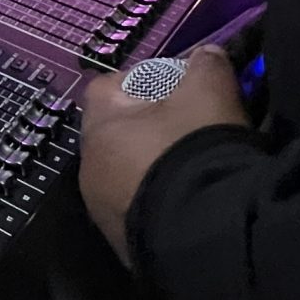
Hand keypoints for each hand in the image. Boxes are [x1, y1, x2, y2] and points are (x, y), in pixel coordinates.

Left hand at [79, 48, 249, 265]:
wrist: (200, 236)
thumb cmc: (193, 149)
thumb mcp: (210, 90)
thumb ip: (206, 64)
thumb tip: (207, 56)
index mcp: (99, 125)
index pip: (109, 86)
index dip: (146, 79)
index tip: (180, 86)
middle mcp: (89, 166)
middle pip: (119, 133)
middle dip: (153, 126)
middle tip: (193, 127)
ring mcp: (102, 210)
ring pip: (129, 173)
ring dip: (157, 166)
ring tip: (198, 168)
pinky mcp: (123, 243)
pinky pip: (143, 208)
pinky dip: (164, 199)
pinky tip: (195, 202)